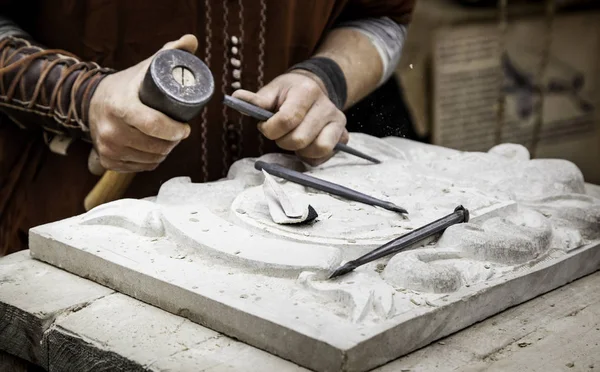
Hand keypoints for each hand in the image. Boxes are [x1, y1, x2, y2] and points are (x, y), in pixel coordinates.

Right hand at [88, 35, 197, 171]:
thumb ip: (170, 52)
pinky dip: (150, 161)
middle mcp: (110, 129)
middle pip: (156, 145)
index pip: (153, 124)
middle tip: (178, 133)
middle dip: (172, 142)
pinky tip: (152, 150)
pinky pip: (140, 167)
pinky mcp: (107, 161)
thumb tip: (191, 40)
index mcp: (120, 105)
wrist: (93, 101)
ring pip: (151, 159)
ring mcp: (107, 147)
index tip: (185, 128)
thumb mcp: (146, 67)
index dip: (175, 130)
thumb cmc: (127, 85)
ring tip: (166, 140)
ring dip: (163, 152)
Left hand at [232, 70, 348, 165]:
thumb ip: (257, 99)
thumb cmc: (289, 93)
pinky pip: (325, 156)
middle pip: (299, 138)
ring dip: (299, 150)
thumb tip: (236, 97)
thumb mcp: (273, 91)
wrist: (315, 89)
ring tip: (293, 140)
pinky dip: (311, 157)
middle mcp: (326, 106)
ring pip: (317, 149)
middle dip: (282, 141)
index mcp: (307, 91)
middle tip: (279, 135)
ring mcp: (337, 121)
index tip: (265, 126)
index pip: (287, 119)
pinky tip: (305, 146)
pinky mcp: (342, 135)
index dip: (270, 129)